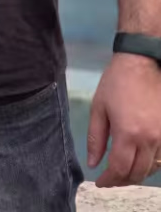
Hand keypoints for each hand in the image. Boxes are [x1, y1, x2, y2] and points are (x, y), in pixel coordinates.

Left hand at [88, 53, 160, 185]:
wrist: (141, 63)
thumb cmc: (116, 83)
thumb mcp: (98, 107)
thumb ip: (95, 138)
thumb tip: (93, 163)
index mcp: (128, 133)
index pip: (120, 168)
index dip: (109, 180)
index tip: (100, 182)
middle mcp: (149, 139)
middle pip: (137, 173)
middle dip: (121, 180)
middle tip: (109, 179)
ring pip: (151, 169)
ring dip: (136, 175)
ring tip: (122, 172)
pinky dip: (150, 165)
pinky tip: (138, 161)